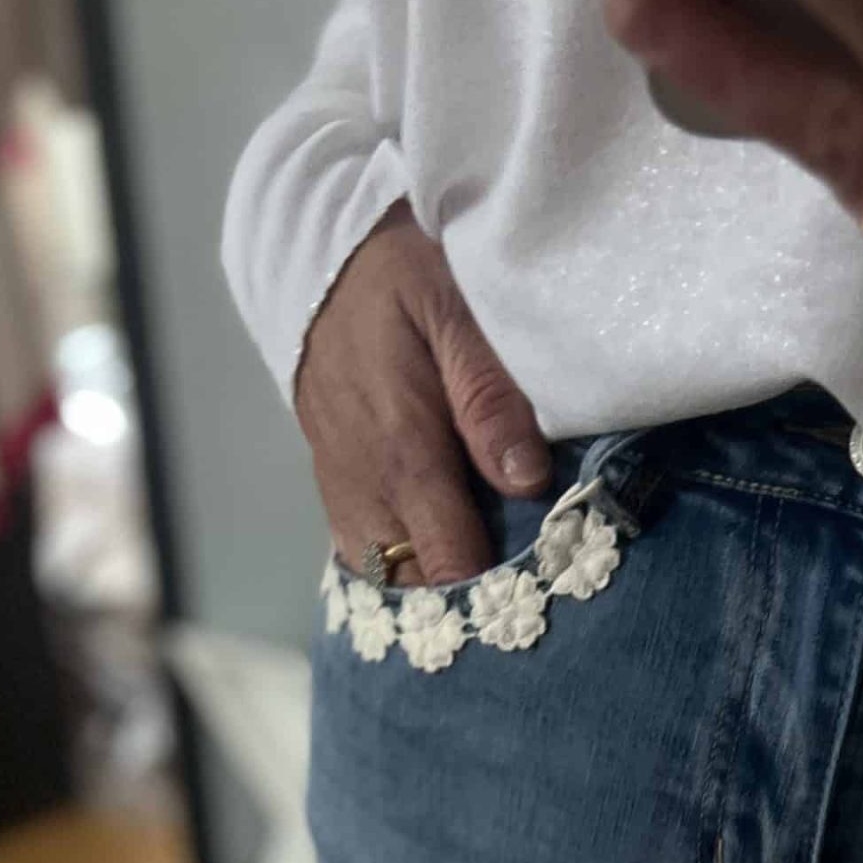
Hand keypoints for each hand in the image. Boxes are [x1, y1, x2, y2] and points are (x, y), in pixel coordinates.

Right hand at [294, 202, 553, 585]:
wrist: (318, 258)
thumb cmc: (398, 276)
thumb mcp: (453, 310)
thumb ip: (489, 396)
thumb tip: (526, 481)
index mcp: (403, 451)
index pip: (451, 564)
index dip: (497, 597)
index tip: (544, 599)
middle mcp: (366, 486)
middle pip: (422, 588)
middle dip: (472, 603)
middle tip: (527, 599)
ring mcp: (345, 492)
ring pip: (393, 580)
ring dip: (438, 589)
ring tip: (490, 590)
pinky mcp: (337, 488)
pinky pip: (369, 556)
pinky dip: (408, 568)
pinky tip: (443, 563)